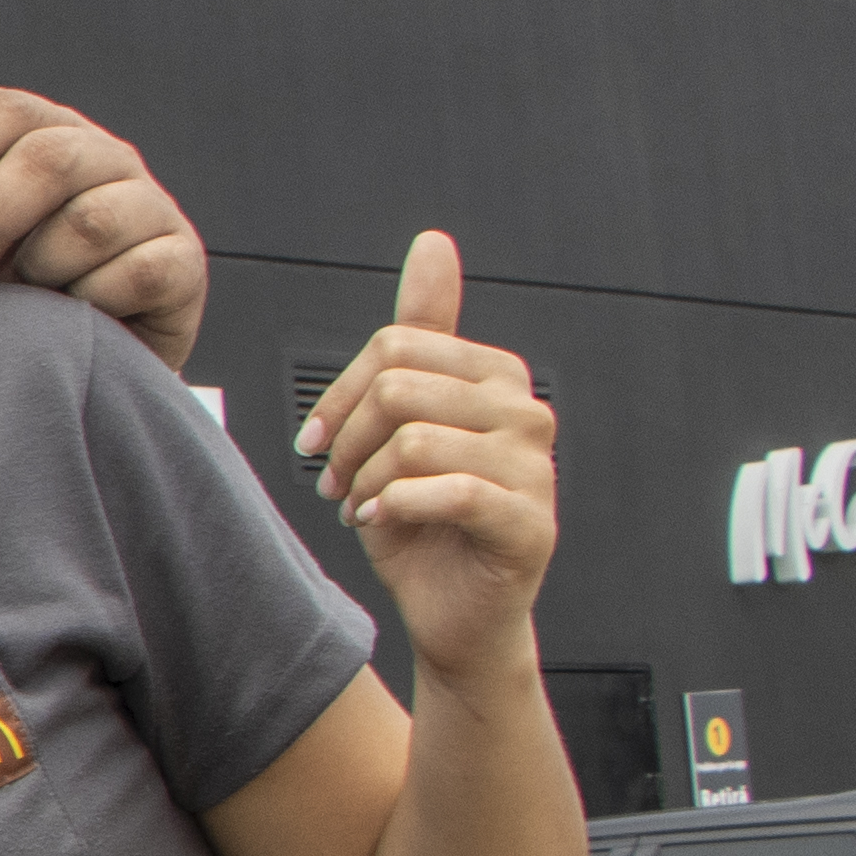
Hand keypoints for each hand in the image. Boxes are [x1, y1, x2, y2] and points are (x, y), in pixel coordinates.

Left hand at [0, 86, 208, 365]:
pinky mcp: (183, 263)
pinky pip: (138, 272)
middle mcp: (107, 159)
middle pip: (51, 156)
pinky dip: (92, 301)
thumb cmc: (8, 293)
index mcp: (48, 138)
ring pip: (93, 220)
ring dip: (40, 267)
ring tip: (25, 296)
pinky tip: (75, 316)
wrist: (68, 364)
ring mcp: (152, 208)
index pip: (8, 110)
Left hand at [299, 230, 556, 672]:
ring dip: (366, 480)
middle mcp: (526, 411)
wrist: (454, 610)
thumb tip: (435, 244)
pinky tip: (382, 522)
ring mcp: (535, 467)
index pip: (396, 345)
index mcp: (496, 377)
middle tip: (338, 481)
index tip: (320, 440)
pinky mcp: (529, 522)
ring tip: (364, 504)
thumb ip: (419, 333)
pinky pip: (445, 491)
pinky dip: (396, 507)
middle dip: (348, 441)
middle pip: (400, 387)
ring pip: (413, 440)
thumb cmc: (425, 520)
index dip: (340, 396)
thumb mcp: (405, 420)